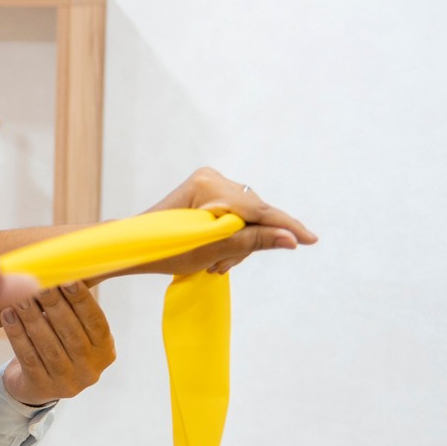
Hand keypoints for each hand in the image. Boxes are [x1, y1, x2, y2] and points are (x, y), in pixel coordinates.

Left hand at [1, 282, 115, 405]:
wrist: (34, 384)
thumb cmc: (57, 344)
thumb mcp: (74, 330)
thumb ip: (73, 307)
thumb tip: (63, 267)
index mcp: (105, 350)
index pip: (96, 322)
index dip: (82, 299)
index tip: (67, 278)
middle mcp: (91, 369)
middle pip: (71, 333)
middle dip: (54, 305)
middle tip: (38, 283)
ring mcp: (67, 382)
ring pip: (48, 345)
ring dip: (32, 317)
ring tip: (19, 297)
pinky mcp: (41, 388)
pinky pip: (28, 357)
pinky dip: (16, 334)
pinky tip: (7, 314)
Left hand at [142, 167, 317, 275]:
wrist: (134, 246)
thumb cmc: (166, 250)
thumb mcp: (212, 250)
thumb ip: (253, 241)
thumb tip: (291, 240)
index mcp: (209, 187)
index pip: (257, 210)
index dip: (285, 227)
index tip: (312, 240)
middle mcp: (211, 178)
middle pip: (253, 214)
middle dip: (246, 244)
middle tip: (219, 268)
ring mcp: (208, 182)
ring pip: (245, 217)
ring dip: (236, 244)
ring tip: (213, 264)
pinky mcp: (207, 191)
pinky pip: (234, 215)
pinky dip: (229, 236)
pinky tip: (214, 254)